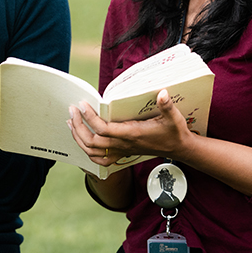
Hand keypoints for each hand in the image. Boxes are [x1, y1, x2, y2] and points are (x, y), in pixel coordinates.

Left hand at [68, 89, 191, 165]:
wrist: (179, 149)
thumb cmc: (174, 132)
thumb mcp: (173, 117)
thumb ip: (167, 106)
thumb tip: (163, 93)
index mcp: (132, 134)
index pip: (103, 129)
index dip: (90, 118)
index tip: (82, 104)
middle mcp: (124, 145)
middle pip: (92, 142)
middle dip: (79, 126)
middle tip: (72, 110)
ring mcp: (122, 151)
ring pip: (92, 152)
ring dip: (78, 138)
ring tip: (71, 122)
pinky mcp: (122, 153)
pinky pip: (100, 159)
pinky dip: (87, 151)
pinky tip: (81, 139)